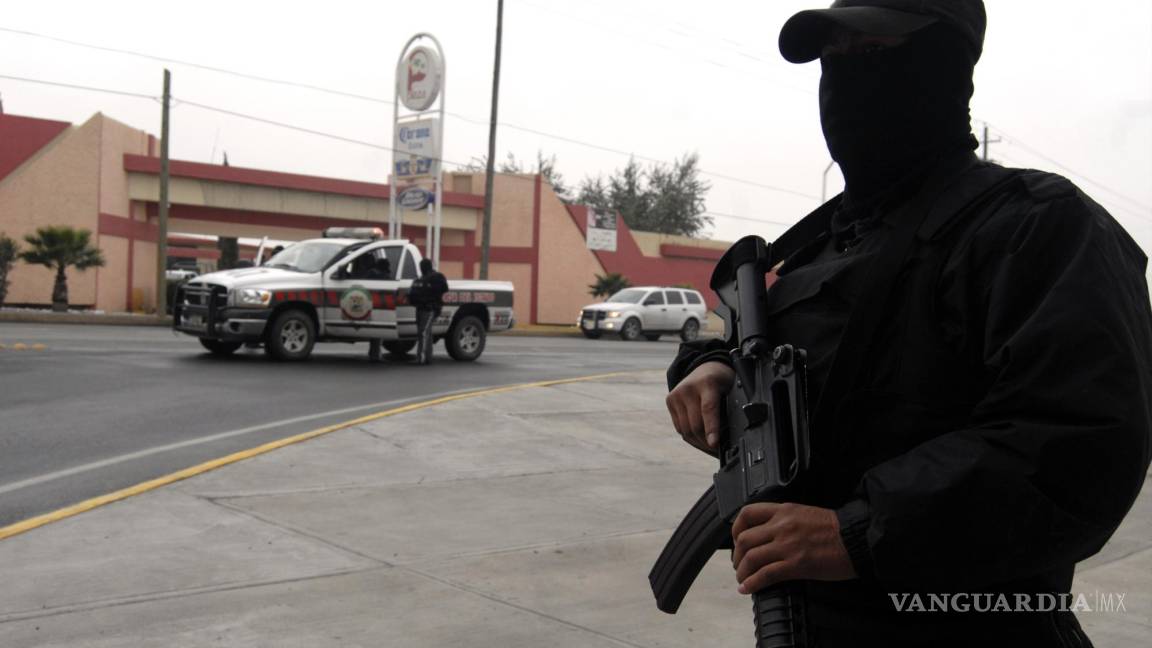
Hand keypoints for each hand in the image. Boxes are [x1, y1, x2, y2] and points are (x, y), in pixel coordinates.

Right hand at [666, 361, 735, 452]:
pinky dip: (690, 437)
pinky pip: (679, 428)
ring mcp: (676, 394)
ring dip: (698, 443)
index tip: (714, 444)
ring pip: (686, 430)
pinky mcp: (670, 401)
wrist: (705, 366)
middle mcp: (688, 388)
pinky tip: (700, 440)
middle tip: (718, 452)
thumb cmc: (723, 380)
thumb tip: (729, 437)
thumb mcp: (731, 390)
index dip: (712, 429)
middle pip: (695, 424)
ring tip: (710, 449)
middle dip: (707, 442)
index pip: (708, 409)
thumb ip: (730, 409)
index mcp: (707, 383)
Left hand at [732, 503, 856, 594]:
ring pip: (751, 558)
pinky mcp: (796, 564)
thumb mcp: (804, 514)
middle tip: (739, 565)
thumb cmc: (836, 529)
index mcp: (784, 510)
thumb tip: (766, 536)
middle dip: (737, 556)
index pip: (747, 514)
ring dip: (742, 571)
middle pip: (745, 539)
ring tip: (743, 579)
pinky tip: (748, 589)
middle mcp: (782, 526)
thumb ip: (784, 521)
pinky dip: (752, 583)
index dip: (735, 529)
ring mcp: (787, 545)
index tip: (736, 540)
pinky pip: (765, 575)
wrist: (857, 538)